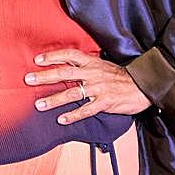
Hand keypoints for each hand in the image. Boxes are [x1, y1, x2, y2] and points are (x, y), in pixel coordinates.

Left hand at [25, 48, 149, 124]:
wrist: (145, 86)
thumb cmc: (121, 77)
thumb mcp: (103, 66)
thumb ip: (85, 66)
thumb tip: (65, 65)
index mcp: (92, 62)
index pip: (70, 55)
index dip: (53, 56)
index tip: (37, 60)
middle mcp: (93, 73)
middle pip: (65, 73)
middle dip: (45, 76)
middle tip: (29, 80)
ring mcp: (99, 88)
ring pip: (73, 93)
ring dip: (54, 100)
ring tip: (39, 105)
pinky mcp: (105, 102)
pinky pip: (86, 110)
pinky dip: (73, 115)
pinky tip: (61, 120)